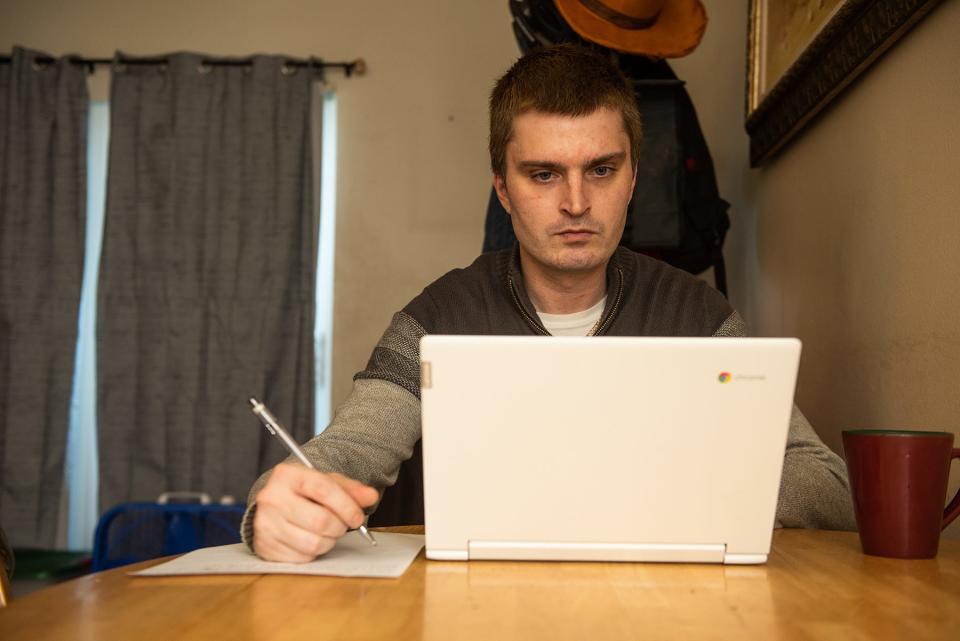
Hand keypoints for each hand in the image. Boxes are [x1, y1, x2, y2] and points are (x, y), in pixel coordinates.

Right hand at [252, 463, 378, 561]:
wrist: (273, 504)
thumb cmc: (303, 492)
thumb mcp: (327, 482)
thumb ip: (351, 489)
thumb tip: (370, 496)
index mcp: (288, 474)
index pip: (324, 489)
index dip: (347, 506)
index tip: (357, 517)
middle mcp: (272, 497)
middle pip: (320, 521)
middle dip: (339, 527)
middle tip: (342, 525)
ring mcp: (265, 523)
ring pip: (313, 543)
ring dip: (329, 542)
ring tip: (328, 532)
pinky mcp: (264, 546)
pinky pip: (302, 558)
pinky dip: (314, 552)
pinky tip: (311, 539)